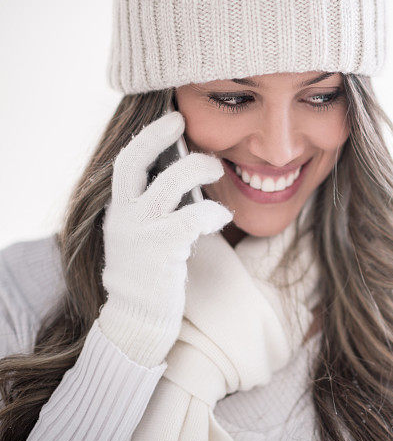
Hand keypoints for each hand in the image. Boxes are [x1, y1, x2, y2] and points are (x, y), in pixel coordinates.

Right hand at [97, 110, 232, 367]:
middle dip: (156, 136)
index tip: (172, 118)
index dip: (148, 137)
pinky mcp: (160, 253)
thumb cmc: (152, 275)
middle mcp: (124, 217)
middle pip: (131, 162)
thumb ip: (158, 207)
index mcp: (120, 210)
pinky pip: (189, 219)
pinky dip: (212, 211)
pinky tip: (223, 214)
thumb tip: (187, 175)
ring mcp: (139, 234)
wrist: (138, 321)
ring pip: (166, 186)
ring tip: (218, 168)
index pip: (126, 162)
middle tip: (181, 120)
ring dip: (196, 169)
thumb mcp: (147, 234)